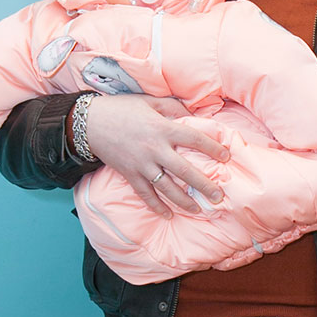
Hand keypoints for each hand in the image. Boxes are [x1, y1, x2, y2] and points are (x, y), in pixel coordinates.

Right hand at [86, 95, 229, 219]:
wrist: (89, 122)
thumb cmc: (122, 109)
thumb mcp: (149, 101)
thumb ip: (173, 107)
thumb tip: (194, 114)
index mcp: (162, 128)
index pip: (194, 139)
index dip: (212, 148)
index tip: (226, 157)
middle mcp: (154, 149)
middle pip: (185, 170)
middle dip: (204, 185)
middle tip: (219, 197)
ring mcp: (142, 165)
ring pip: (167, 187)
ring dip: (184, 201)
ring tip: (198, 210)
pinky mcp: (130, 175)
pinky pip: (145, 194)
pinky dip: (156, 206)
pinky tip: (168, 215)